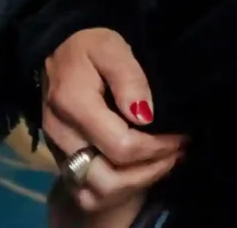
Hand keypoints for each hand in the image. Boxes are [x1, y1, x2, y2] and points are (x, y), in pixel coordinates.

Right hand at [43, 28, 184, 218]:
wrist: (56, 51)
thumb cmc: (89, 46)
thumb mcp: (111, 46)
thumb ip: (129, 77)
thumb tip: (145, 116)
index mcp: (72, 103)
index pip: (120, 146)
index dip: (156, 147)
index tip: (180, 136)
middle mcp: (61, 134)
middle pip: (108, 178)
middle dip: (150, 169)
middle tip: (176, 151)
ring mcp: (57, 151)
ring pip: (96, 192)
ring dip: (134, 183)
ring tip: (162, 162)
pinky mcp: (60, 159)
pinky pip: (88, 190)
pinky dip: (118, 187)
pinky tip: (139, 168)